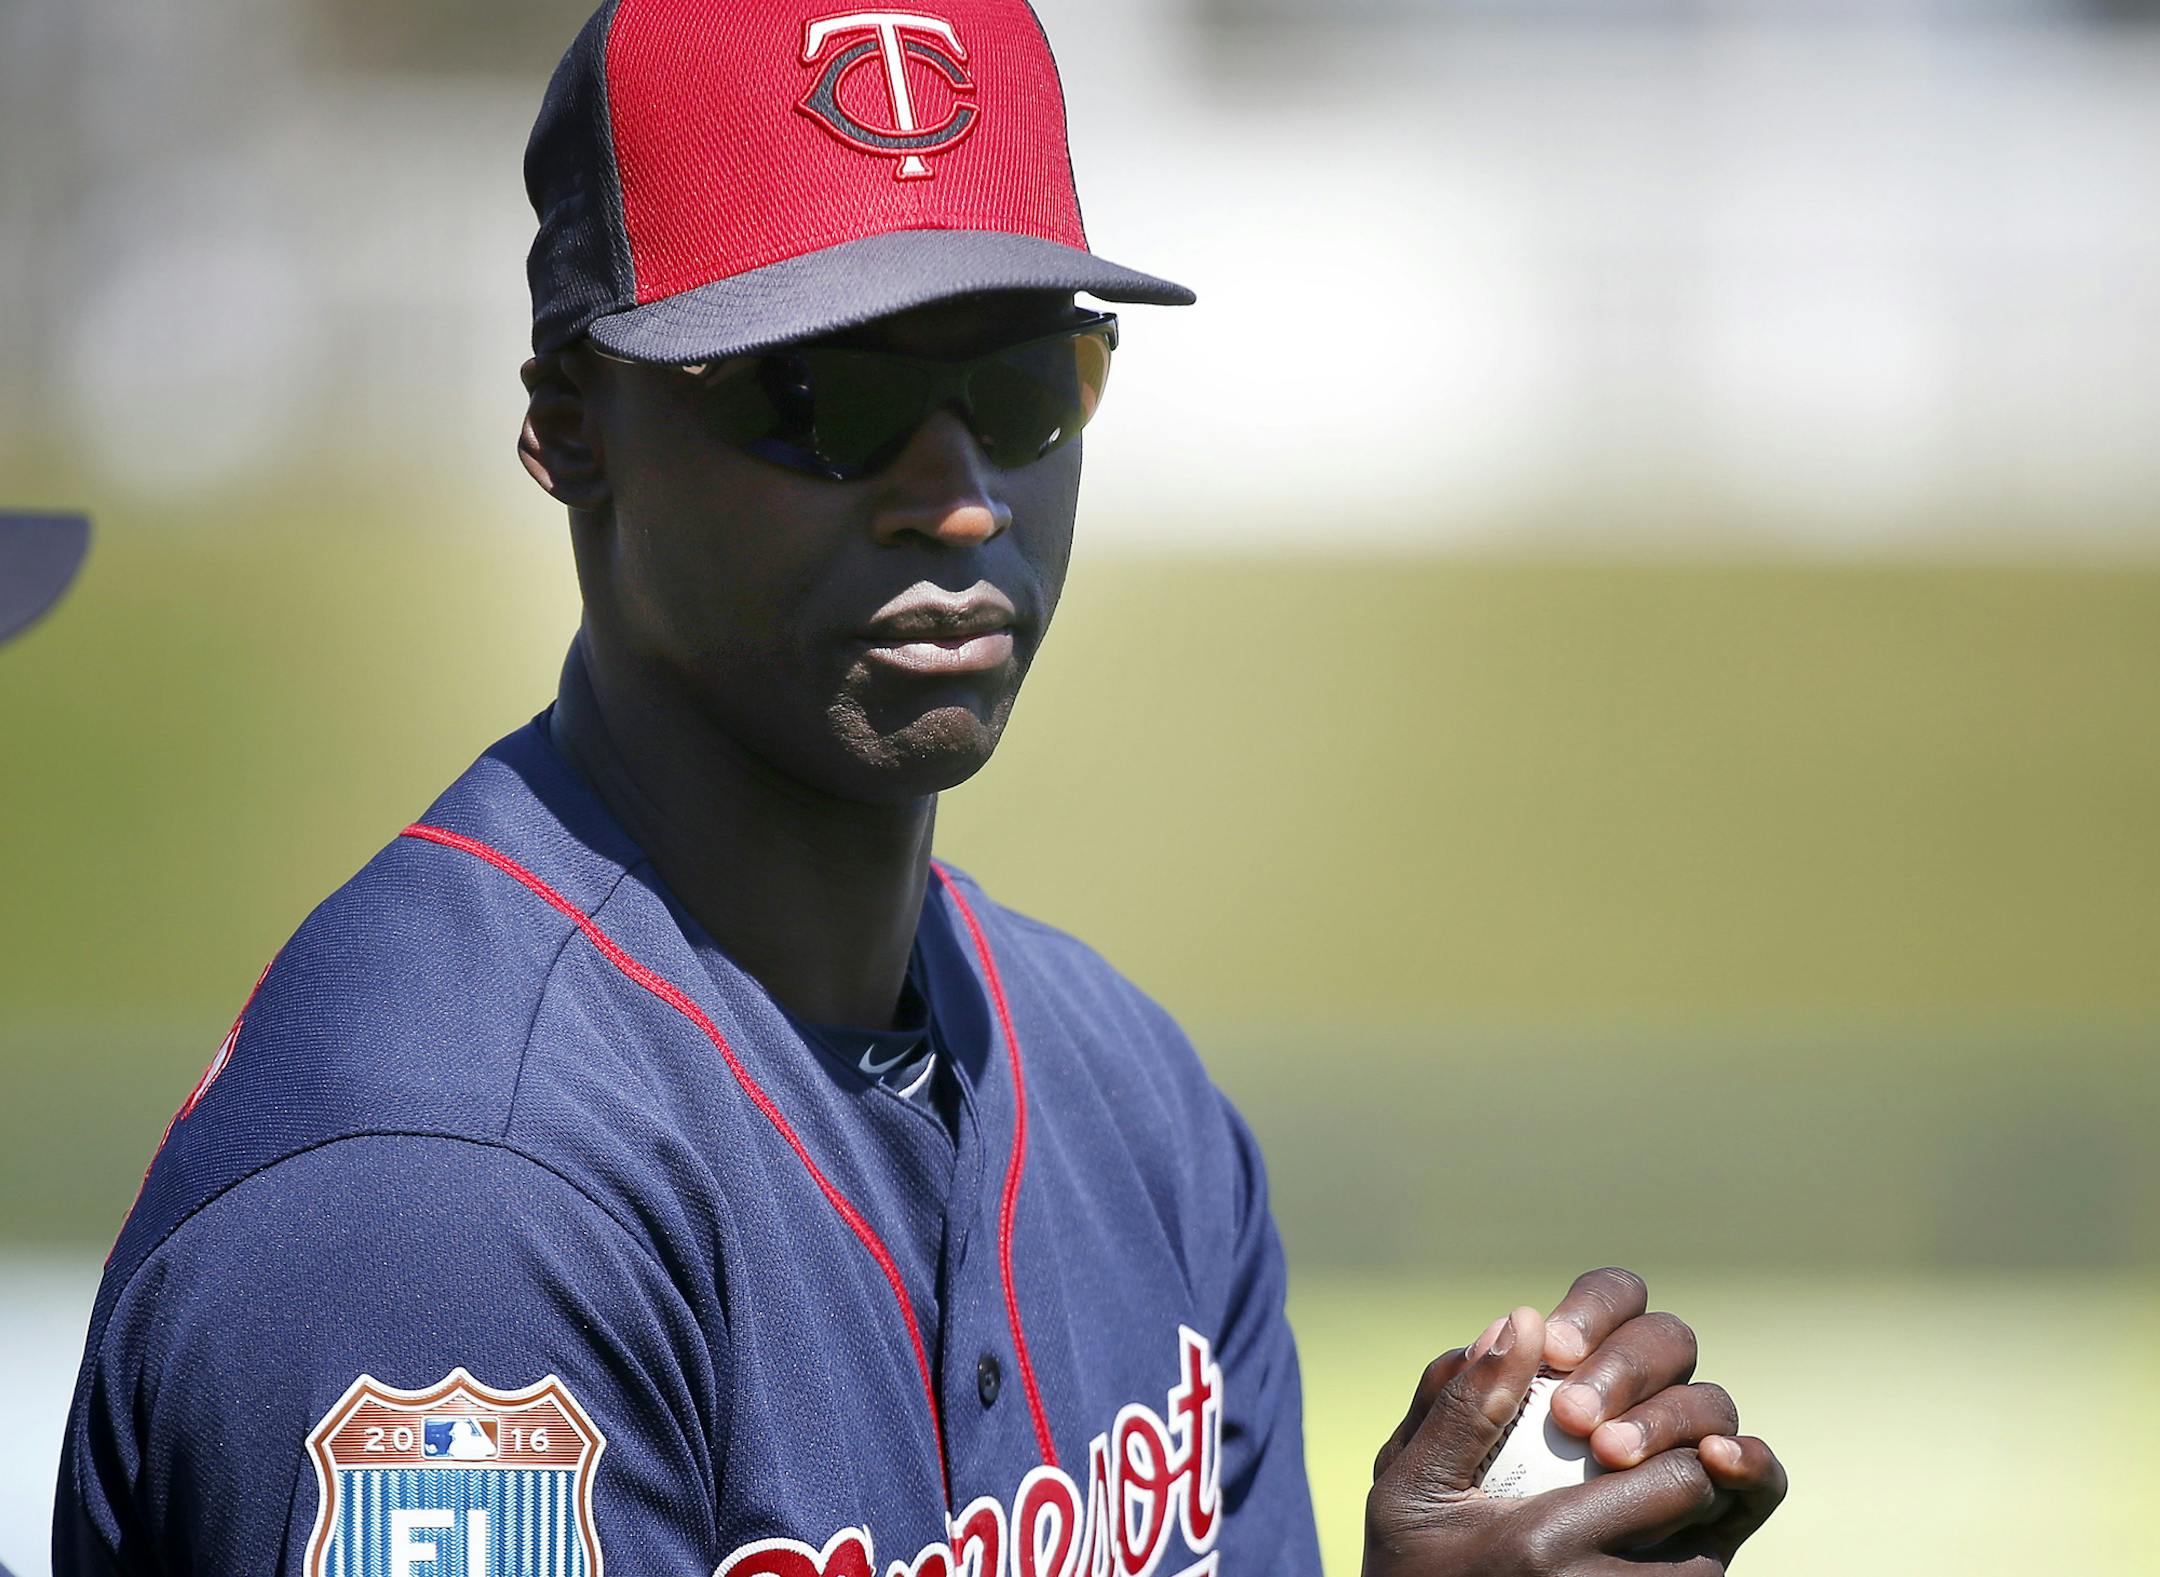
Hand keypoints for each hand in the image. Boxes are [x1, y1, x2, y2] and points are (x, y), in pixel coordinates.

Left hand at [1365, 1270, 1786, 1573]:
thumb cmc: (1429, 1561)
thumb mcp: (1417, 1486)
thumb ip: (1458, 1404)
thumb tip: (1522, 1318)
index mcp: (1566, 1372)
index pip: (1611, 1300)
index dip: (1597, 1310)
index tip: (1558, 1352)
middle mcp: (1635, 1402)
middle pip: (1666, 1342)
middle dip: (1626, 1366)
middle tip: (1572, 1418)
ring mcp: (1677, 1458)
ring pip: (1708, 1403)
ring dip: (1668, 1416)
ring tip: (1611, 1454)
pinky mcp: (1716, 1520)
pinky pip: (1760, 1479)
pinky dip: (1753, 1460)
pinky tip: (1714, 1461)